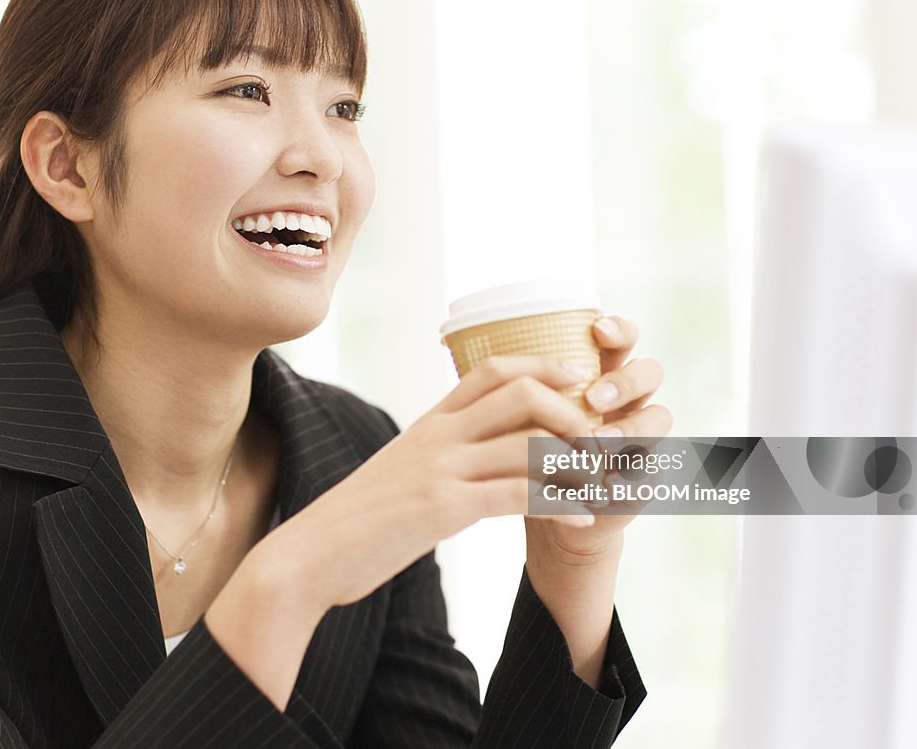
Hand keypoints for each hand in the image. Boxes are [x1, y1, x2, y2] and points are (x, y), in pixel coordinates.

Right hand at [250, 355, 611, 613]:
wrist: (312, 552)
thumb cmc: (361, 517)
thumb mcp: (403, 468)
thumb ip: (440, 451)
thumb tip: (478, 449)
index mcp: (430, 421)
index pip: (491, 370)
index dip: (540, 363)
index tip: (576, 371)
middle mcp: (438, 435)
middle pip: (518, 393)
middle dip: (569, 409)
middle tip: (599, 433)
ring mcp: (440, 469)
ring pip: (524, 444)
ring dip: (576, 461)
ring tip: (604, 478)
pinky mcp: (442, 508)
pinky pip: (516, 497)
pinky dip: (558, 504)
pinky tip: (583, 517)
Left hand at [524, 313, 672, 563]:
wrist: (548, 507)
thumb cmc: (531, 448)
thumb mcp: (525, 416)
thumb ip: (524, 389)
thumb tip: (494, 359)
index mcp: (599, 373)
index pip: (622, 338)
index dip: (618, 329)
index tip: (598, 330)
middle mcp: (627, 400)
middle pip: (649, 372)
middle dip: (624, 381)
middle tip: (593, 398)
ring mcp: (642, 435)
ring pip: (660, 416)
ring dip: (632, 427)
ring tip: (600, 442)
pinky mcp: (645, 476)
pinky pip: (654, 469)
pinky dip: (633, 475)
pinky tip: (609, 483)